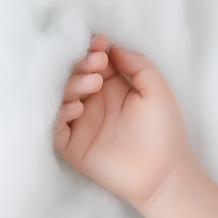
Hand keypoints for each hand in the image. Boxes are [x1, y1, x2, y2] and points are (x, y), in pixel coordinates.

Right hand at [53, 35, 193, 210]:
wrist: (163, 173)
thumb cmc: (164, 132)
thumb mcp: (157, 90)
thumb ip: (138, 65)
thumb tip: (112, 48)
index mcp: (111, 87)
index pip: (92, 61)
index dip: (91, 49)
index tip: (100, 43)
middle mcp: (92, 101)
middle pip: (73, 75)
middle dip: (81, 64)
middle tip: (97, 65)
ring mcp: (80, 123)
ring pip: (60, 96)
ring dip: (72, 84)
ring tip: (94, 84)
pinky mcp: (71, 145)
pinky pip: (54, 125)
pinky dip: (59, 112)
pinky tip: (77, 107)